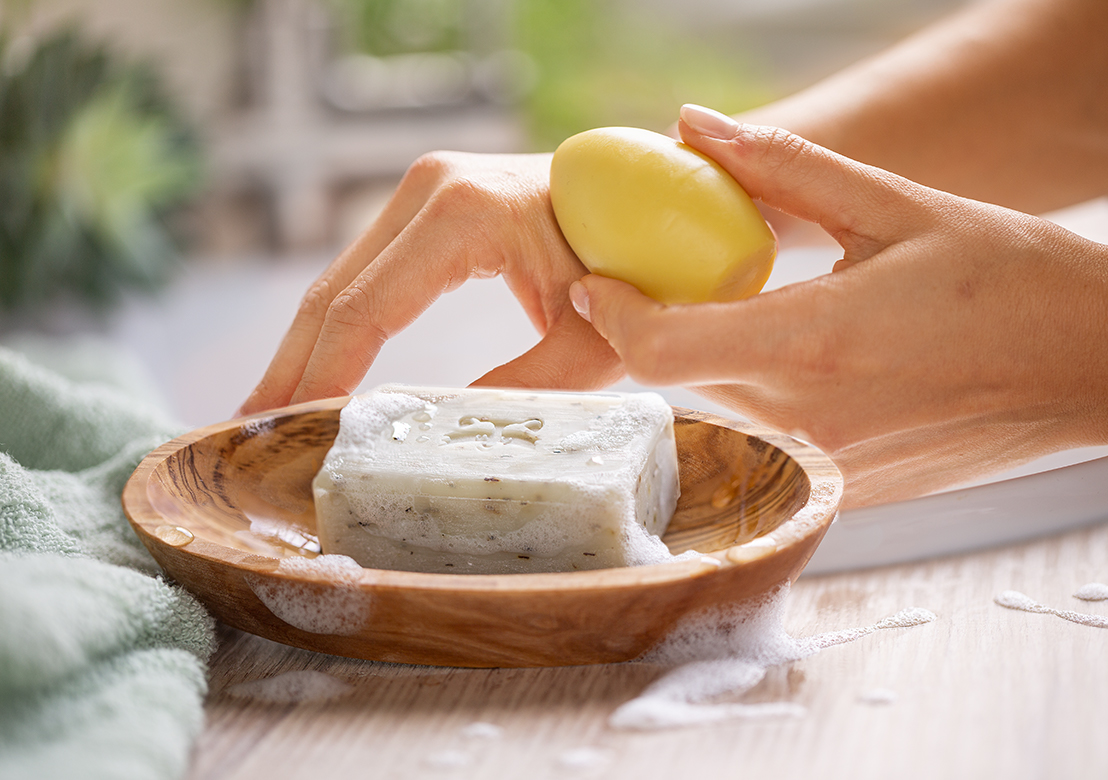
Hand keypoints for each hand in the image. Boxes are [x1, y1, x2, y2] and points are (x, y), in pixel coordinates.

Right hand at [238, 152, 623, 415]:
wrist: (651, 199)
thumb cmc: (636, 268)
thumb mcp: (592, 340)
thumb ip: (523, 388)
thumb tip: (440, 437)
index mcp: (466, 215)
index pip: (366, 309)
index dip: (322, 375)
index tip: (291, 431)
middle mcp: (431, 187)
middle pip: (334, 292)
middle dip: (291, 366)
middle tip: (248, 433)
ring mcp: (425, 187)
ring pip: (340, 281)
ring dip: (303, 347)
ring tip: (265, 412)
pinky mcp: (428, 201)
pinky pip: (367, 271)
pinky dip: (337, 323)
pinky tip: (313, 367)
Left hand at [570, 105, 1107, 505]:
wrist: (1097, 362)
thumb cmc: (1011, 278)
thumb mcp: (896, 207)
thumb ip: (783, 169)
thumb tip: (696, 127)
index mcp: (813, 344)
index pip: (662, 349)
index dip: (613, 316)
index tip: (598, 285)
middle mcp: (809, 421)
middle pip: (689, 376)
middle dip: (673, 325)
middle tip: (690, 280)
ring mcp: (830, 468)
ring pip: (731, 410)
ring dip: (732, 362)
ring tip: (793, 319)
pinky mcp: (852, 491)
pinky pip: (778, 441)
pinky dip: (778, 399)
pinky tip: (836, 366)